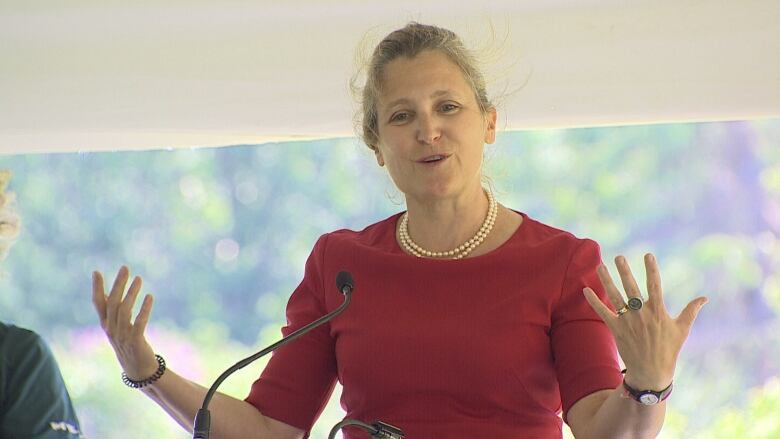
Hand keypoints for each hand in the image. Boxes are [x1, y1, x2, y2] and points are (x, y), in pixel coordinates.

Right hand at [92, 266, 158, 380]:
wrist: (138, 370)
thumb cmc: (128, 344)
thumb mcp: (118, 327)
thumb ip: (114, 311)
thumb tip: (112, 292)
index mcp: (106, 324)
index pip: (98, 304)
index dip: (97, 288)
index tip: (96, 272)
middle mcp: (111, 329)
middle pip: (113, 303)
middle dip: (118, 284)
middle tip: (125, 268)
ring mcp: (122, 336)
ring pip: (124, 311)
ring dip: (131, 294)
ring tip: (139, 279)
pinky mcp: (135, 341)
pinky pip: (139, 323)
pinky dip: (144, 309)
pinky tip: (150, 297)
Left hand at [583, 253, 707, 389]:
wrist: (651, 371)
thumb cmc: (669, 349)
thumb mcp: (682, 329)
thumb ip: (691, 310)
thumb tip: (705, 297)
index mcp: (658, 312)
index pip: (655, 285)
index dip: (651, 269)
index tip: (648, 255)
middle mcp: (642, 314)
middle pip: (631, 288)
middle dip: (624, 271)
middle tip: (618, 257)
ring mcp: (628, 322)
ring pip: (615, 297)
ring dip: (606, 281)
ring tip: (600, 266)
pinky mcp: (616, 329)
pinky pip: (603, 312)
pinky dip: (593, 301)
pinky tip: (585, 289)